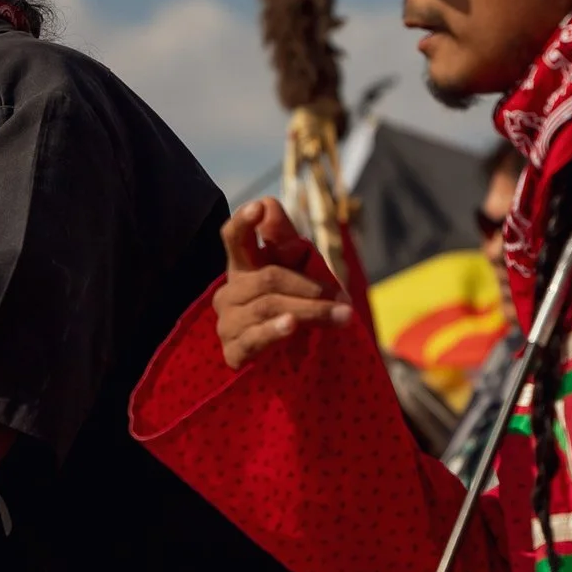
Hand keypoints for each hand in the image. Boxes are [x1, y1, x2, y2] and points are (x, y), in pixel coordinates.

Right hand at [212, 199, 353, 369]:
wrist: (297, 368)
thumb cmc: (297, 311)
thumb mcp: (299, 275)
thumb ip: (287, 242)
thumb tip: (269, 204)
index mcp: (243, 268)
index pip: (234, 238)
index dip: (244, 222)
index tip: (259, 208)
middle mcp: (229, 293)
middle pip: (267, 277)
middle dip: (309, 286)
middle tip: (343, 299)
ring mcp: (228, 323)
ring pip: (268, 306)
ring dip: (310, 311)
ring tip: (341, 316)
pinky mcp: (232, 353)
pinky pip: (254, 337)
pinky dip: (275, 330)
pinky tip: (291, 325)